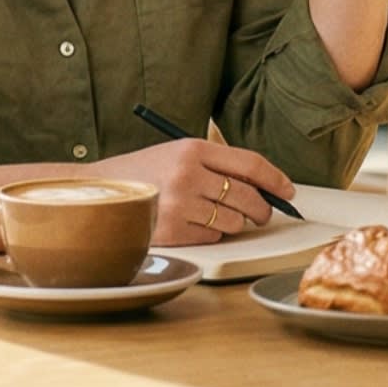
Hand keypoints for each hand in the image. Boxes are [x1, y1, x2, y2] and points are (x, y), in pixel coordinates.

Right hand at [90, 139, 298, 246]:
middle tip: (263, 212)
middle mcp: (188, 175)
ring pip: (233, 221)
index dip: (276, 179)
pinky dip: (211, 235)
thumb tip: (263, 186)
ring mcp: (179, 204)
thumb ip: (217, 164)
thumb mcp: (178, 154)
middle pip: (247, 196)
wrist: (100, 192)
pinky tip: (193, 224)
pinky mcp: (171, 231)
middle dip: (262, 208)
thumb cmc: (144, 172)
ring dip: (234, 223)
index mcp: (193, 149)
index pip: (250, 164)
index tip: (288, 191)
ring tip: (216, 215)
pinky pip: (212, 237)